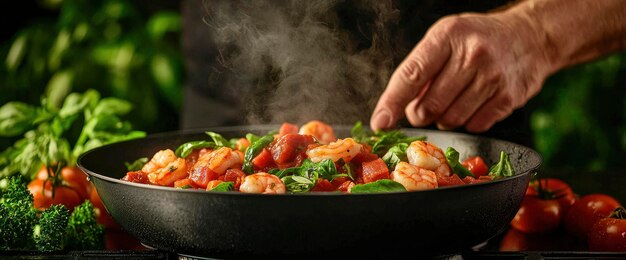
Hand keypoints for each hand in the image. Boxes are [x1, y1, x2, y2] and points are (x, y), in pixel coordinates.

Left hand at [370, 11, 553, 132]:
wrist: (530, 37)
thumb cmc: (478, 39)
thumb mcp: (445, 38)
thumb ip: (421, 69)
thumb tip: (397, 108)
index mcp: (447, 36)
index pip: (411, 76)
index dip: (392, 103)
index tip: (380, 123)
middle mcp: (471, 55)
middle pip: (429, 106)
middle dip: (420, 113)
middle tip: (425, 106)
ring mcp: (492, 77)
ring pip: (449, 120)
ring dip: (443, 119)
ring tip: (453, 100)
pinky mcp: (508, 98)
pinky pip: (473, 126)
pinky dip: (467, 121)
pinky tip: (474, 103)